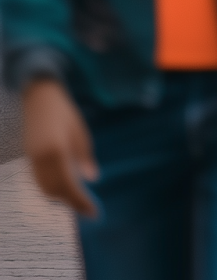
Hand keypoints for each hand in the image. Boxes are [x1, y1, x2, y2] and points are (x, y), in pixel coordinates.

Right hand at [22, 78, 98, 216]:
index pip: (68, 185)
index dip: (80, 201)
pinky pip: (38, 180)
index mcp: (56, 151)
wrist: (39, 98)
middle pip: (54, 190)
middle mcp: (40, 159)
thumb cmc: (65, 113)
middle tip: (88, 211)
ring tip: (78, 203)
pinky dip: (51, 189)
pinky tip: (64, 190)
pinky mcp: (28, 158)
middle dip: (71, 203)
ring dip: (60, 198)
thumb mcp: (81, 133)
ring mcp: (31, 159)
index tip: (94, 213)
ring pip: (44, 188)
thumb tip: (92, 179)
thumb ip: (85, 157)